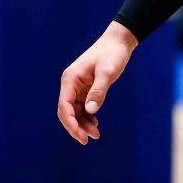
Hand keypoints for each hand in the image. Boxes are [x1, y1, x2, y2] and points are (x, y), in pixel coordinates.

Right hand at [57, 21, 138, 144]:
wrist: (119, 42)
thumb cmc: (112, 54)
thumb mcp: (107, 72)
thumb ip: (99, 91)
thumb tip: (90, 110)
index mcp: (70, 79)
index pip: (64, 105)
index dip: (70, 123)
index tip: (80, 136)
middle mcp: (70, 84)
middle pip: (66, 111)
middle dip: (75, 126)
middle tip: (87, 140)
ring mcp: (77, 87)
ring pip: (74, 111)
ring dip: (82, 124)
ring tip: (95, 135)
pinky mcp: (85, 89)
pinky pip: (82, 107)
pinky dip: (87, 117)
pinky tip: (95, 125)